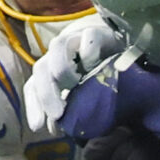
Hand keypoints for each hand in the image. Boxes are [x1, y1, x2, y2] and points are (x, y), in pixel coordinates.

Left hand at [25, 16, 129, 137]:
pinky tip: (94, 65)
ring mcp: (76, 38)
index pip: (33, 86)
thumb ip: (70, 109)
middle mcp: (59, 53)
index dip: (34, 106)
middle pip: (41, 68)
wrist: (125, 42)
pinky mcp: (96, 30)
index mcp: (52, 68)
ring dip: (62, 70)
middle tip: (58, 114)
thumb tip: (55, 128)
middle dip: (47, 93)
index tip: (37, 127)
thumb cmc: (102, 72)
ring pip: (57, 47)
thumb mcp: (84, 93)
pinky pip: (87, 38)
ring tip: (75, 85)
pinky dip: (88, 52)